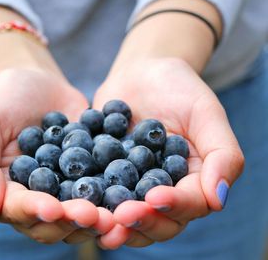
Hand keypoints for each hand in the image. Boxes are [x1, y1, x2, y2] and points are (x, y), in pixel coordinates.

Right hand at [0, 68, 113, 243]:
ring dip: (100, 216)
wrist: (38, 82)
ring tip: (117, 213)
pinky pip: (106, 187)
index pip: (18, 210)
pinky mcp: (93, 173)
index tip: (52, 209)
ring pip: (83, 212)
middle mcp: (39, 197)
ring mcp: (68, 188)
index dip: (34, 212)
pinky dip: (119, 192)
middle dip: (72, 220)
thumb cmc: (3, 100)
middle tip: (92, 215)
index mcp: (8, 191)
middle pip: (55, 222)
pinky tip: (134, 193)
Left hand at [93, 58, 243, 248]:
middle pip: (156, 221)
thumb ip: (222, 154)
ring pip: (125, 216)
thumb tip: (218, 199)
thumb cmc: (179, 89)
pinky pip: (97, 192)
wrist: (142, 73)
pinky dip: (88, 199)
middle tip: (122, 216)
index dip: (175, 205)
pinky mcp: (105, 176)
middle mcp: (162, 191)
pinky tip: (74, 200)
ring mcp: (131, 187)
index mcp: (193, 182)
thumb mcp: (206, 113)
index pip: (190, 204)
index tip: (155, 197)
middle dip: (141, 221)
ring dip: (112, 223)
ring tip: (97, 221)